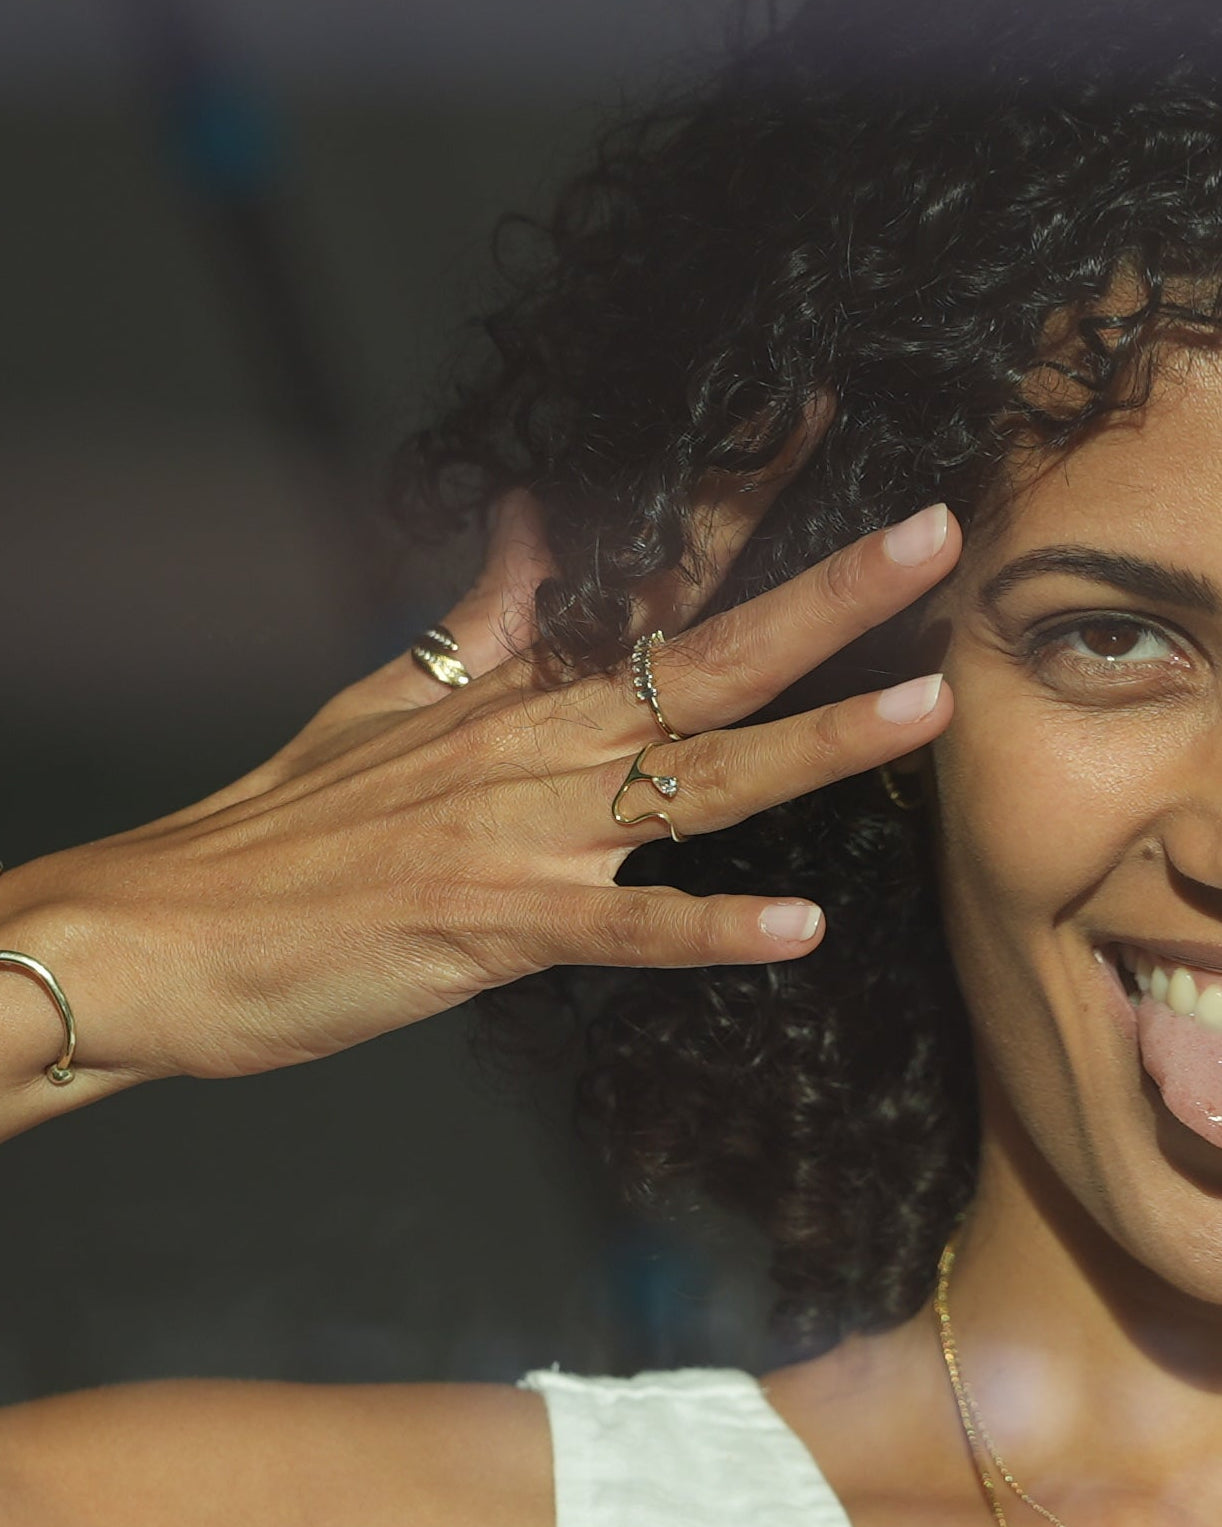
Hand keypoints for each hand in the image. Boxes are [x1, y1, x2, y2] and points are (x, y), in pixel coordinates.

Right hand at [0, 480, 957, 1093]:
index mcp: (514, 691)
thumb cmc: (282, 822)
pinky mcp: (494, 928)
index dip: (738, 500)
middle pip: (703, 658)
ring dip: (814, 744)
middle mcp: (534, 745)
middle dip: (826, 592)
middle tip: (934, 531)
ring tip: (922, 705)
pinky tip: (799, 929)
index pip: (648, 578)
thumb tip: (535, 525)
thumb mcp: (384, 697)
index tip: (816, 426)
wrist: (167, 927)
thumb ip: (482, 619)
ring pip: (692, 782)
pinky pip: (622, 930)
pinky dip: (707, 929)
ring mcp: (521, 835)